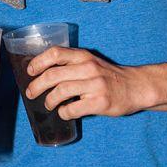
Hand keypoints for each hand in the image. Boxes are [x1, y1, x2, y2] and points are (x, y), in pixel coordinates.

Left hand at [25, 47, 153, 118]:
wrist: (136, 87)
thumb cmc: (109, 76)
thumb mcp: (91, 62)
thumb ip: (72, 64)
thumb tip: (43, 73)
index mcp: (84, 56)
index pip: (55, 53)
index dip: (38, 62)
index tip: (30, 71)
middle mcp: (88, 68)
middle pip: (53, 75)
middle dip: (36, 86)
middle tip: (31, 93)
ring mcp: (94, 85)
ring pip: (60, 92)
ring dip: (49, 101)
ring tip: (49, 105)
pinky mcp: (99, 102)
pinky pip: (72, 109)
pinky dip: (64, 113)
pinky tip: (65, 113)